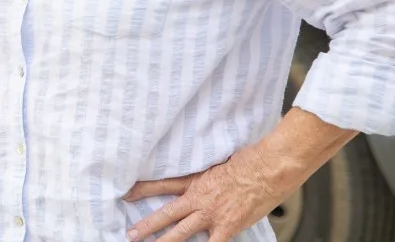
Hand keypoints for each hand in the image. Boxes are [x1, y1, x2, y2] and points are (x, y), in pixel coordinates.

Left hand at [122, 149, 286, 241]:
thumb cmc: (248, 161)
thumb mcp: (218, 162)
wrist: (267, 167)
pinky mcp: (227, 227)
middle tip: (130, 234)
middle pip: (167, 213)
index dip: (143, 190)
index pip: (162, 185)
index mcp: (195, 181)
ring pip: (182, 232)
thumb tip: (204, 175)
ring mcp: (211, 214)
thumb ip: (206, 173)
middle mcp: (199, 198)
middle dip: (147, 225)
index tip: (127, 195)